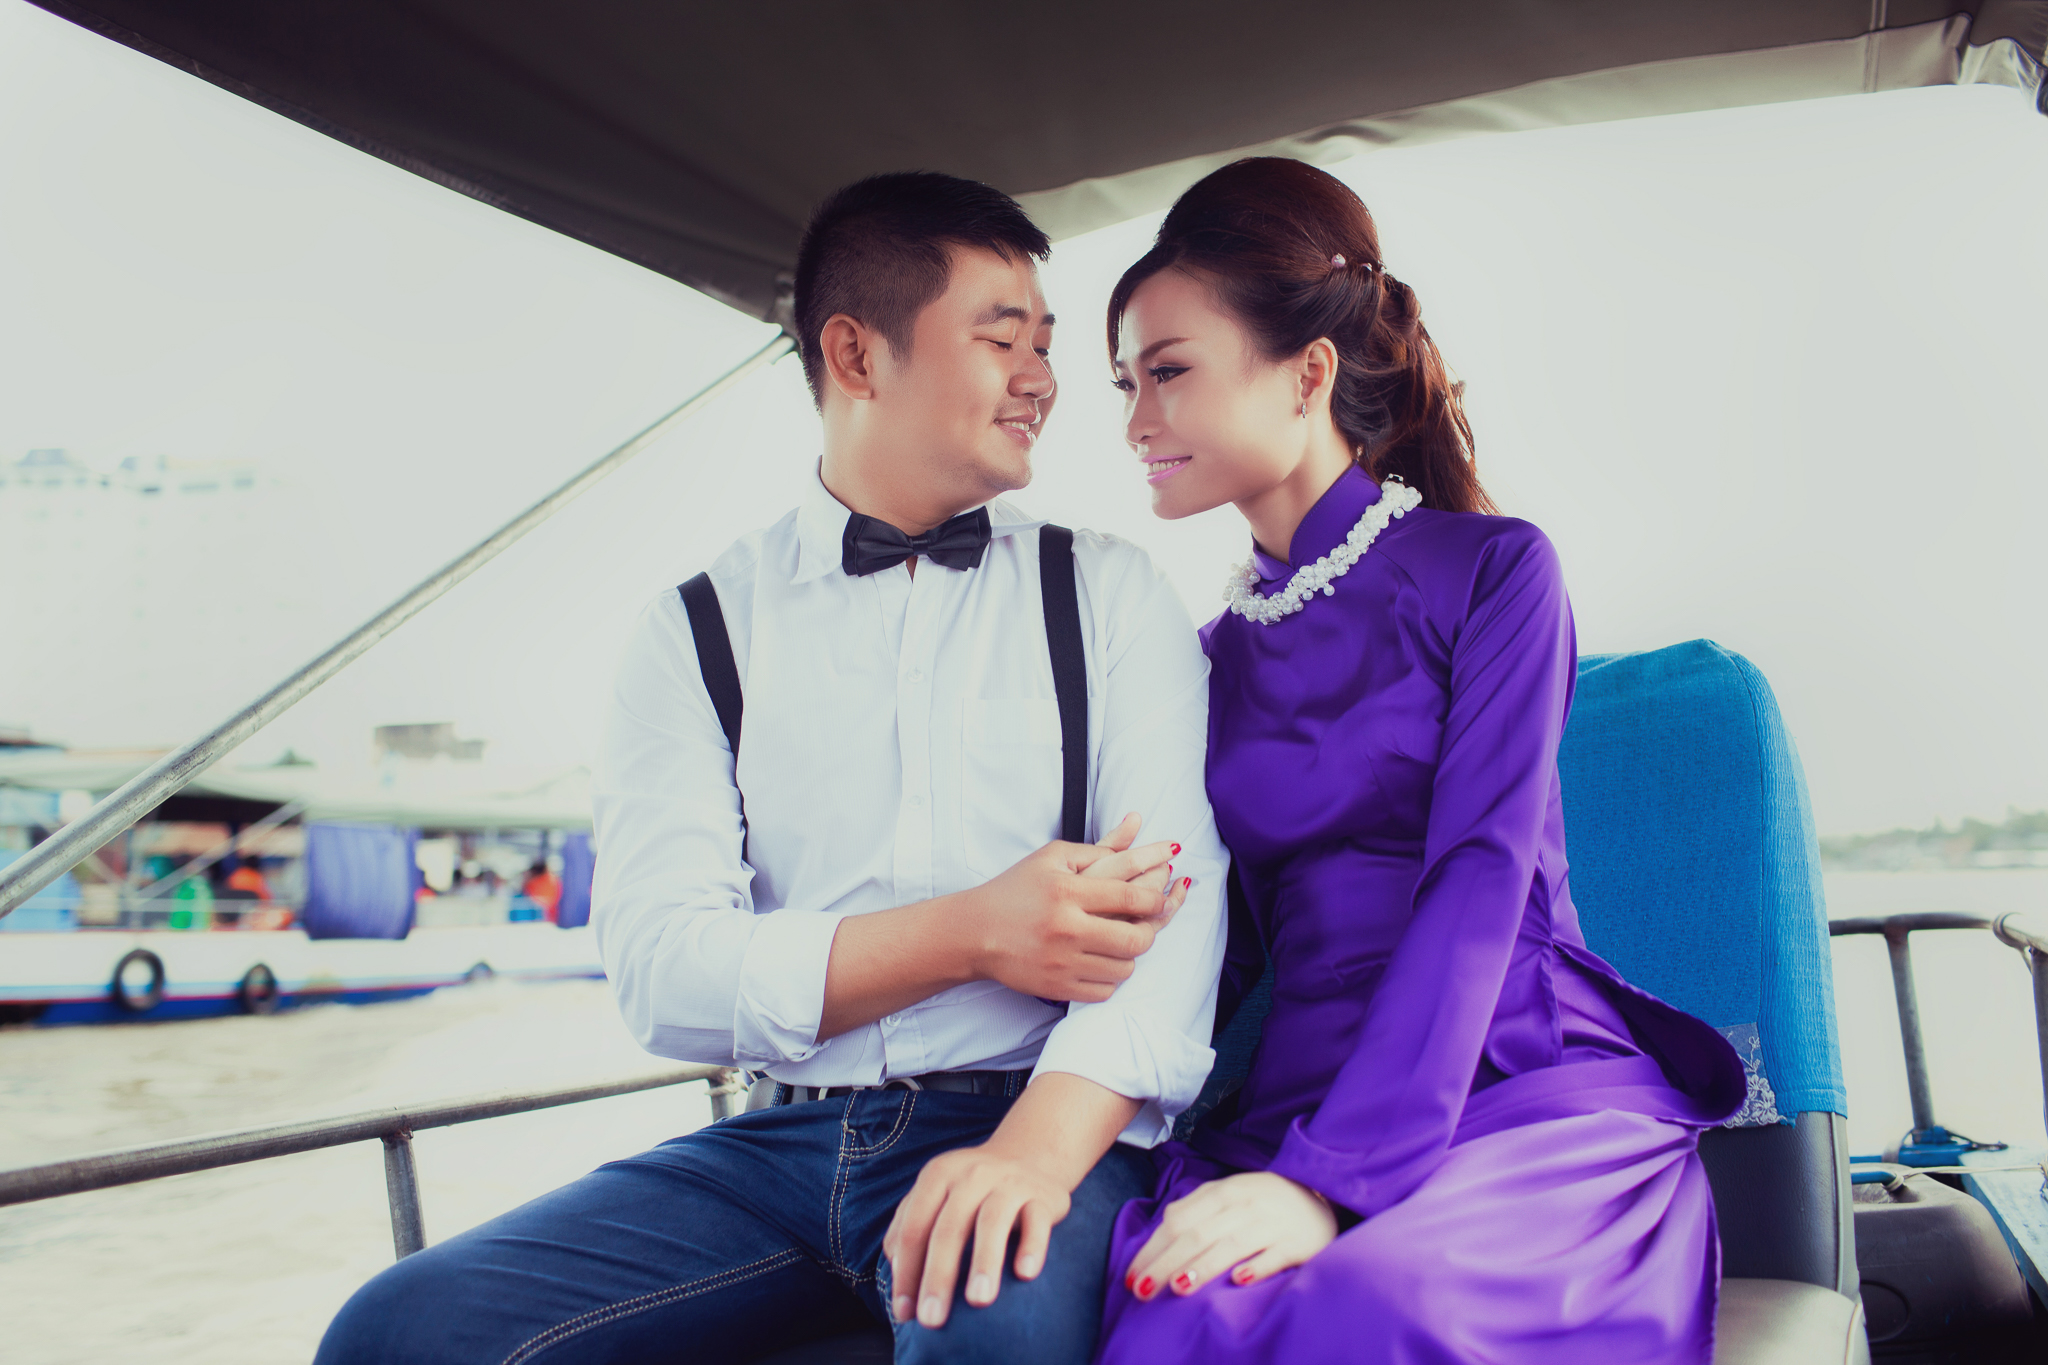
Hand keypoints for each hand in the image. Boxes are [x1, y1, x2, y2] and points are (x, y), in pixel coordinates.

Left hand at [882, 1139, 1068, 1328]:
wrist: (1029, 1154)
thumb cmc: (971, 1189)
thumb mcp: (936, 1195)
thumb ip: (910, 1227)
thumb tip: (898, 1275)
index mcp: (938, 1176)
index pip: (914, 1228)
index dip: (906, 1272)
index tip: (904, 1314)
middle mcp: (971, 1175)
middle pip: (949, 1229)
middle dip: (938, 1276)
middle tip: (932, 1319)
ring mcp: (1009, 1184)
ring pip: (993, 1222)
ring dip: (984, 1261)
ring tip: (978, 1301)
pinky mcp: (1044, 1196)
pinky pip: (1037, 1221)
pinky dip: (1032, 1246)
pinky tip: (1025, 1274)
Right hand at [966, 812, 1192, 1002]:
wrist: (975, 932)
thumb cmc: (1016, 889)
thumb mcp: (1053, 857)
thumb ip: (1100, 847)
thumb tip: (1138, 823)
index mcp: (1067, 891)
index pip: (1131, 897)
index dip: (1156, 899)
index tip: (1160, 897)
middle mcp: (1066, 928)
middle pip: (1135, 939)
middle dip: (1149, 932)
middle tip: (1145, 925)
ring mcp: (1061, 962)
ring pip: (1124, 968)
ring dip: (1129, 955)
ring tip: (1120, 942)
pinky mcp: (1056, 988)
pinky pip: (1104, 991)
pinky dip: (1109, 978)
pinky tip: (1100, 962)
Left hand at [1123, 1172, 1336, 1299]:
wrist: (1319, 1193)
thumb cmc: (1262, 1200)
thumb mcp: (1227, 1194)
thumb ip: (1194, 1210)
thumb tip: (1158, 1235)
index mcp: (1223, 1192)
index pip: (1178, 1220)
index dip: (1152, 1248)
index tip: (1131, 1277)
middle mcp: (1245, 1205)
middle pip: (1197, 1234)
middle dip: (1166, 1263)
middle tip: (1143, 1291)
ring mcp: (1272, 1223)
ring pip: (1232, 1245)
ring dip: (1204, 1266)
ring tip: (1179, 1286)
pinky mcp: (1298, 1243)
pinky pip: (1275, 1256)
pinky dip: (1257, 1267)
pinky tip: (1239, 1281)